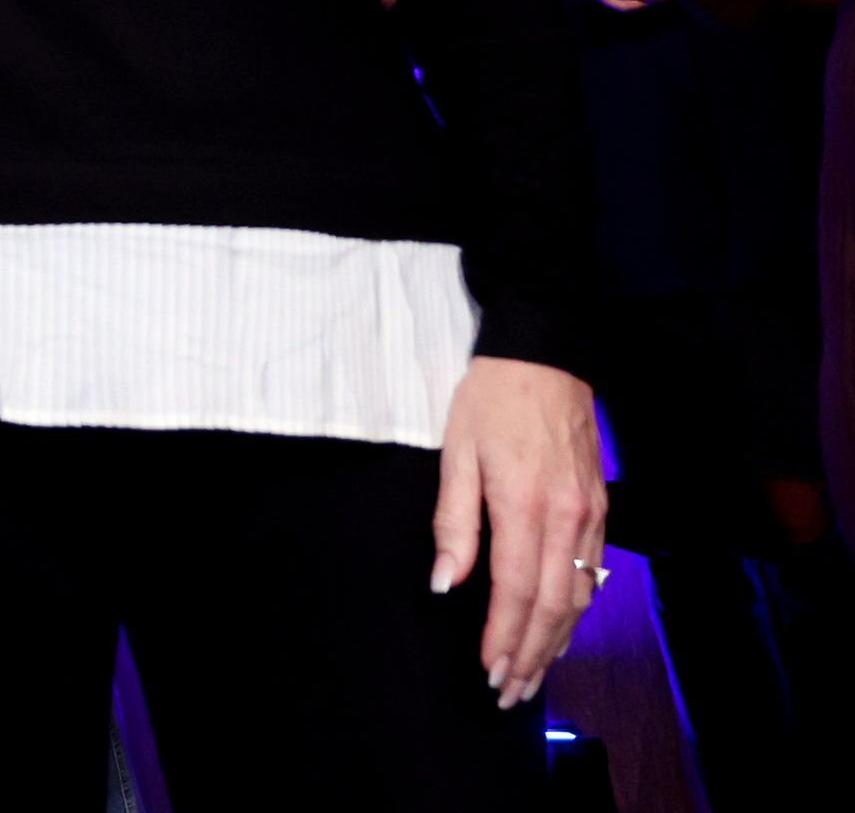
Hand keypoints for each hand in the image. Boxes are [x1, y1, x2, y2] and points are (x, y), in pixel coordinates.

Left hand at [431, 356, 607, 707]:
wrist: (545, 354)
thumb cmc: (490, 399)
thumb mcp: (456, 452)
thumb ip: (454, 523)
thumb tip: (445, 583)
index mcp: (526, 505)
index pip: (515, 590)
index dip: (503, 637)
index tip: (489, 671)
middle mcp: (567, 518)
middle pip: (552, 606)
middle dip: (531, 655)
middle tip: (510, 691)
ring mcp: (591, 516)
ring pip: (578, 597)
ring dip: (556, 642)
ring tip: (533, 675)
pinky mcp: (601, 509)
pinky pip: (592, 574)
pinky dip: (576, 611)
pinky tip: (559, 630)